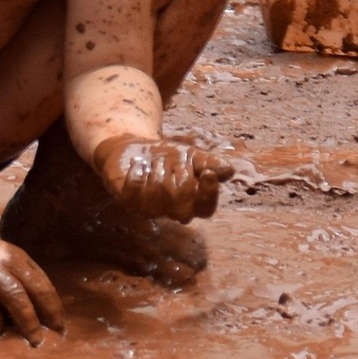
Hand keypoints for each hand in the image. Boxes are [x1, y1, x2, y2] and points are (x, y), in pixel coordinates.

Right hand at [0, 229, 64, 345]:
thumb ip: (12, 279)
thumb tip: (27, 311)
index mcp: (16, 256)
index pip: (43, 281)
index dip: (54, 303)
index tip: (60, 322)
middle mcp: (6, 260)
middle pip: (36, 289)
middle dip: (49, 313)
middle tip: (56, 333)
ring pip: (17, 298)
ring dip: (28, 321)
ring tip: (34, 339)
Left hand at [94, 133, 234, 222]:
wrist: (134, 148)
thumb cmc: (167, 157)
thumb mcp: (191, 155)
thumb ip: (209, 162)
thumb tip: (229, 170)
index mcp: (190, 202)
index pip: (206, 209)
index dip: (209, 195)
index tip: (208, 172)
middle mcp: (170, 210)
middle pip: (183, 208)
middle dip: (181, 181)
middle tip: (175, 163)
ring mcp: (148, 208)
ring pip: (159, 198)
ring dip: (158, 172)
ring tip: (154, 159)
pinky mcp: (128, 200)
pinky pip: (134, 193)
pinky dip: (137, 174)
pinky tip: (138, 163)